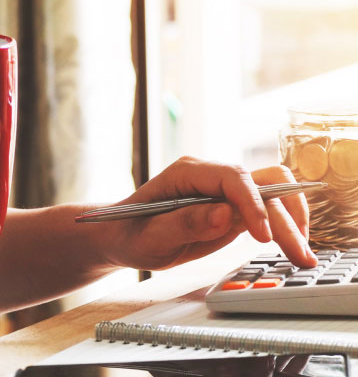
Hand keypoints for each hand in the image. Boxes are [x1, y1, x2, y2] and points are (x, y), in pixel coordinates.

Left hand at [99, 156, 316, 269]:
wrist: (122, 236)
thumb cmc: (129, 233)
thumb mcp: (150, 236)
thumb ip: (185, 224)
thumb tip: (225, 214)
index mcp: (187, 172)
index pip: (233, 177)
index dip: (252, 204)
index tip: (263, 236)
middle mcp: (209, 175)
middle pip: (261, 183)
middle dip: (283, 216)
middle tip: (299, 253)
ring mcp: (222, 190)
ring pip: (272, 191)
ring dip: (291, 219)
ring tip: (302, 253)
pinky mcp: (230, 207)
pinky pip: (265, 208)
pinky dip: (282, 224)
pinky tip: (291, 245)